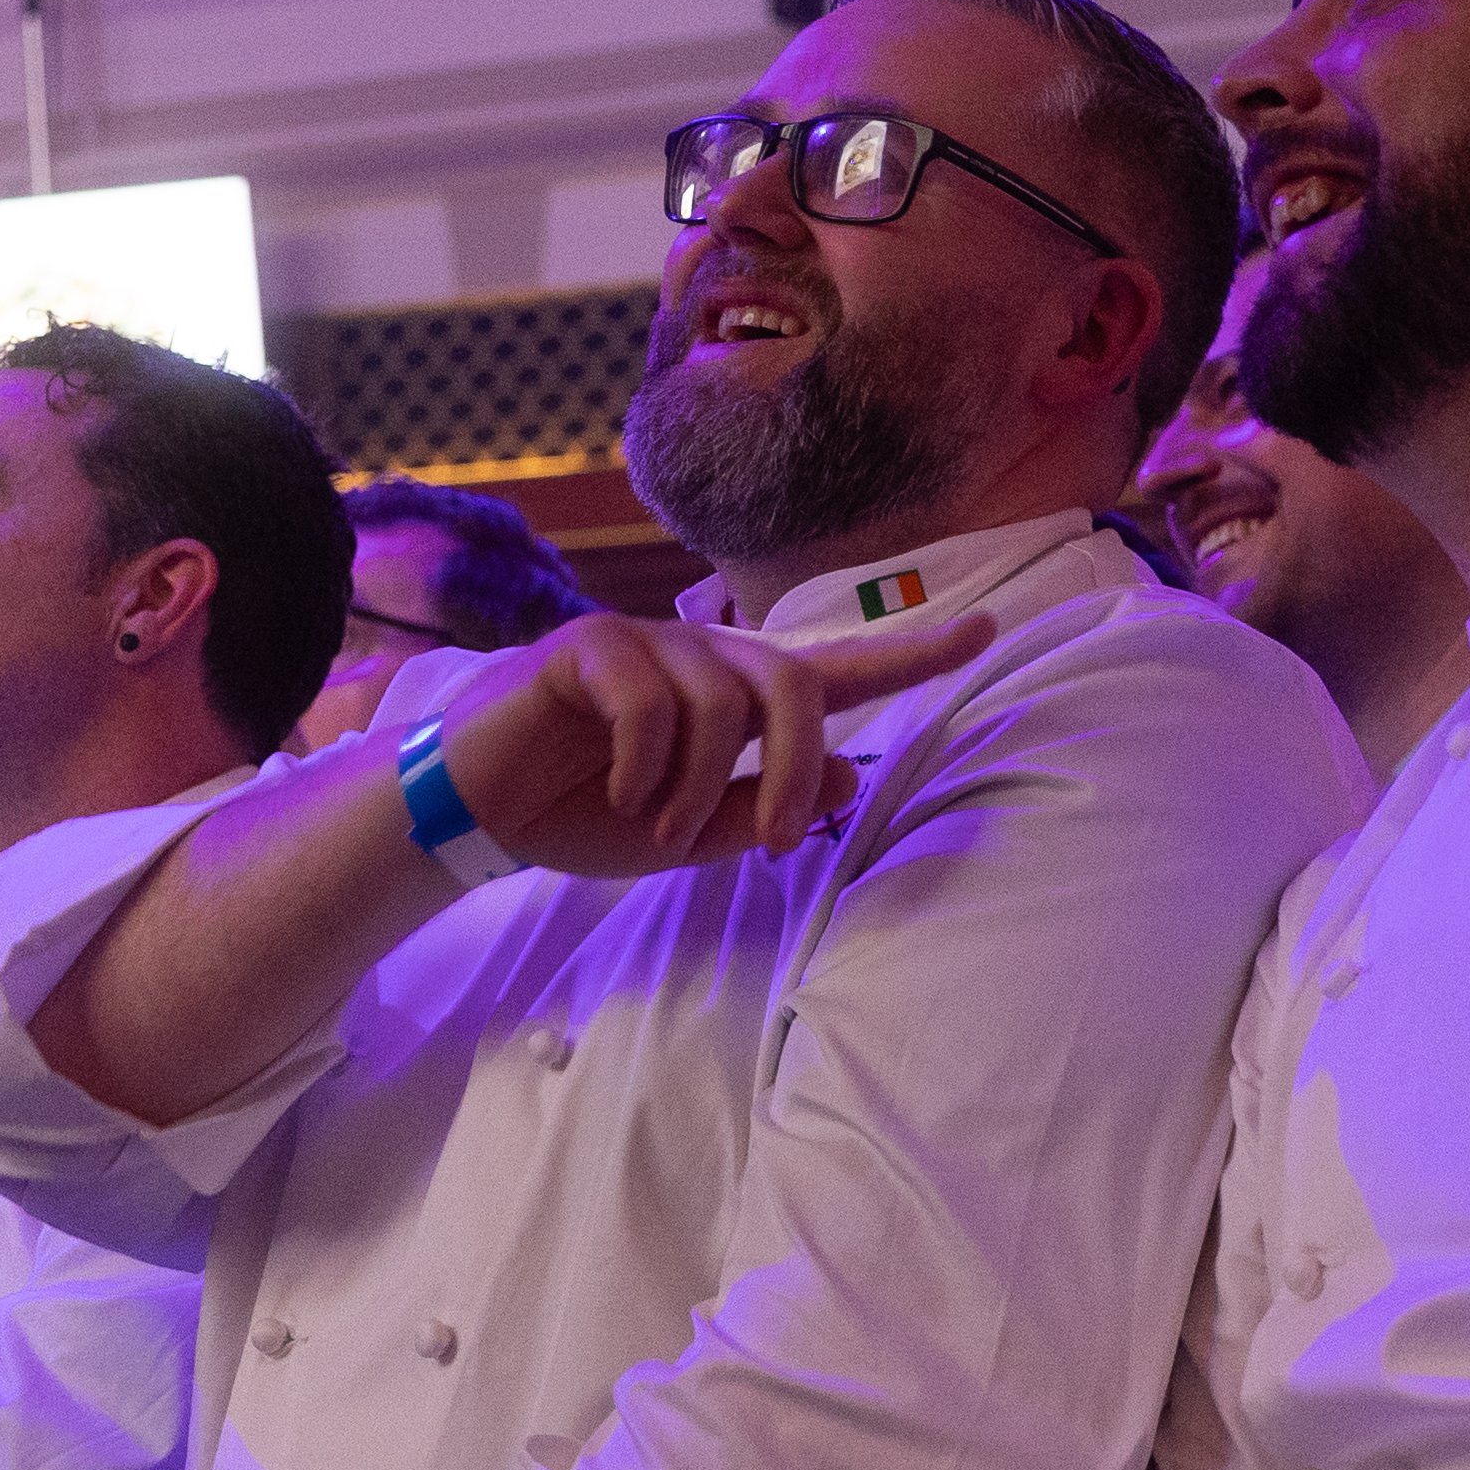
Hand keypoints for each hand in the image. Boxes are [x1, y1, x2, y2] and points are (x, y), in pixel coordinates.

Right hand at [436, 606, 989, 879]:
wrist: (479, 812)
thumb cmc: (583, 814)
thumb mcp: (688, 832)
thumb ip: (762, 804)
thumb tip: (849, 769)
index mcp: (734, 700)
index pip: (838, 669)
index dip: (915, 650)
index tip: (991, 629)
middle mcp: (701, 658)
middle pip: (793, 683)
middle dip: (795, 769)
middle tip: (777, 840)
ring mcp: (645, 644)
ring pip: (720, 700)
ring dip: (696, 785)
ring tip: (654, 827)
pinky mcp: (587, 648)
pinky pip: (648, 700)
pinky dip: (643, 762)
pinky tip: (616, 790)